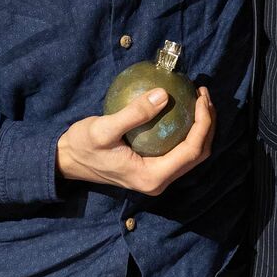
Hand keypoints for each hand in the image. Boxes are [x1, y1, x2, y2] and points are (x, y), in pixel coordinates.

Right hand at [56, 86, 215, 195]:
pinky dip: (187, 130)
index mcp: (152, 177)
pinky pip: (179, 151)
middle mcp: (159, 181)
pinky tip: (182, 108)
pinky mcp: (153, 168)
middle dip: (207, 124)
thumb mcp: (103, 129)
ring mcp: (157, 177)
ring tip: (198, 99)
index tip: (200, 97)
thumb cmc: (83, 146)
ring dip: (200, 127)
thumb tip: (164, 94)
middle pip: (198, 154)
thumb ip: (134, 114)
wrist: (68, 161)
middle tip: (202, 94)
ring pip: (192, 154)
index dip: (203, 124)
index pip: (191, 152)